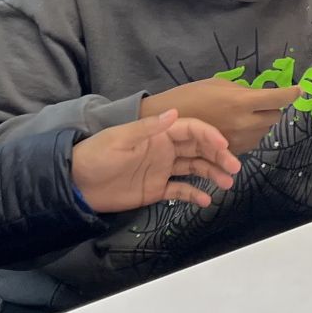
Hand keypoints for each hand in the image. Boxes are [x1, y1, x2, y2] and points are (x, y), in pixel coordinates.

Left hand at [70, 111, 242, 211]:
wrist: (77, 183)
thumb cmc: (96, 156)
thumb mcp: (120, 139)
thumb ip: (148, 128)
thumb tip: (174, 112)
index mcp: (157, 133)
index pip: (190, 130)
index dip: (209, 135)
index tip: (224, 146)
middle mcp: (164, 149)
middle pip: (198, 148)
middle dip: (218, 155)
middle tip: (234, 168)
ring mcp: (162, 169)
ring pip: (194, 168)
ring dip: (212, 173)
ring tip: (227, 183)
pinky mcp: (156, 189)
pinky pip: (180, 190)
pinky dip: (194, 194)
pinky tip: (206, 200)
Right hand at [141, 78, 301, 154]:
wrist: (168, 124)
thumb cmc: (191, 96)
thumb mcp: (218, 84)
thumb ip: (242, 90)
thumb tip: (258, 95)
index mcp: (241, 102)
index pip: (277, 99)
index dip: (291, 93)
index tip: (298, 90)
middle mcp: (244, 124)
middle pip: (274, 117)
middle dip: (270, 109)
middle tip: (258, 103)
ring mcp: (239, 141)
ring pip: (264, 132)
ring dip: (260, 123)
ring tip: (241, 116)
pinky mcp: (233, 152)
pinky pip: (251, 142)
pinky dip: (249, 134)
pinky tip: (233, 128)